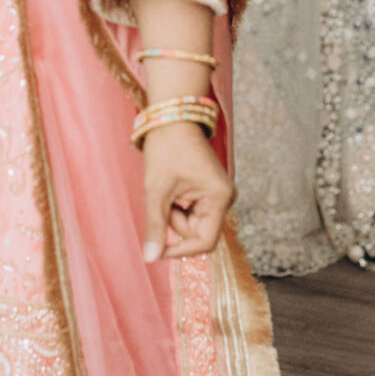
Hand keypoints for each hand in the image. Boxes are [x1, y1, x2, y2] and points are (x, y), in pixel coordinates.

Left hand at [142, 120, 234, 261]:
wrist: (172, 116)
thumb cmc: (166, 148)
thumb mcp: (156, 190)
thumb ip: (155, 226)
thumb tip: (150, 259)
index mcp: (219, 197)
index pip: (205, 242)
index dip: (180, 250)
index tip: (157, 250)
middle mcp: (224, 198)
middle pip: (197, 232)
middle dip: (174, 222)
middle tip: (161, 197)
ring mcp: (217, 194)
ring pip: (192, 223)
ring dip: (173, 213)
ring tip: (165, 186)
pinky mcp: (209, 190)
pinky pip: (192, 210)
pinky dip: (177, 205)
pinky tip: (171, 184)